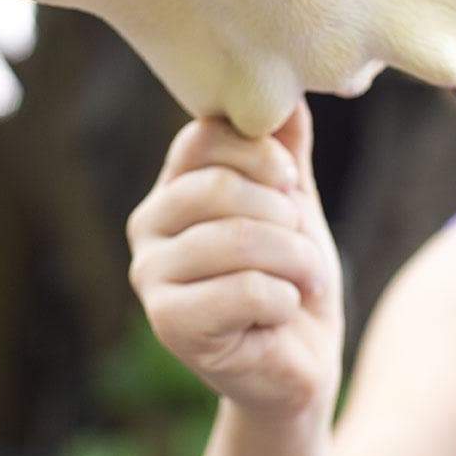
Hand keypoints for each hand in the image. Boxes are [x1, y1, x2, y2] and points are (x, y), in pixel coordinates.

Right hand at [126, 98, 344, 420]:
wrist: (299, 358)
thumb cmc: (292, 274)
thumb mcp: (296, 202)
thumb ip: (286, 150)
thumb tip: (288, 96)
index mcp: (175, 185)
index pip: (203, 136)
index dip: (261, 152)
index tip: (292, 180)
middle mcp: (149, 223)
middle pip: (219, 187)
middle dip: (285, 216)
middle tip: (305, 244)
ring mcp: (151, 275)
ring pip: (236, 239)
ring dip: (294, 260)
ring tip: (305, 279)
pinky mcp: (169, 324)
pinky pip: (243, 290)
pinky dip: (283, 299)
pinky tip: (281, 312)